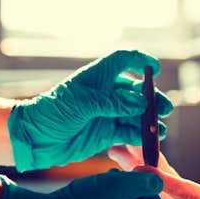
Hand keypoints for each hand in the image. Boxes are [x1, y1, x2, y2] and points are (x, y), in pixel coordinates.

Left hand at [7, 50, 172, 170]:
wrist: (35, 138)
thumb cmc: (53, 112)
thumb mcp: (83, 104)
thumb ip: (113, 103)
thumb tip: (141, 105)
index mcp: (98, 77)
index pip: (123, 60)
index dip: (140, 60)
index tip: (155, 69)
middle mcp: (105, 93)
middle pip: (136, 90)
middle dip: (151, 98)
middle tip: (164, 108)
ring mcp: (107, 113)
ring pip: (135, 113)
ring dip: (149, 119)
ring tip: (160, 129)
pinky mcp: (106, 133)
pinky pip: (128, 131)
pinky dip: (140, 134)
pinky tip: (151, 138)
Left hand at [108, 145, 199, 198]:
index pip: (182, 193)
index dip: (160, 179)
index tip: (140, 168)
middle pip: (161, 189)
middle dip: (138, 168)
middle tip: (118, 149)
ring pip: (159, 190)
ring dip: (140, 169)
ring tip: (121, 150)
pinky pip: (166, 192)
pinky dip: (152, 175)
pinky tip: (138, 164)